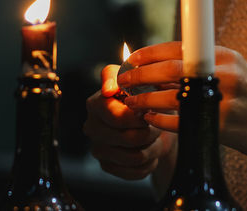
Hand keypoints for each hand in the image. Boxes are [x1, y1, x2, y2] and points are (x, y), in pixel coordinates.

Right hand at [84, 64, 176, 181]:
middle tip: (154, 124)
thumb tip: (108, 89)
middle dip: (149, 132)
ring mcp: (98, 147)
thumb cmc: (145, 96)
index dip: (139, 117)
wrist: (155, 120)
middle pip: (128, 138)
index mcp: (95, 103)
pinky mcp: (107, 165)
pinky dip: (149, 162)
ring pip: (134, 157)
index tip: (148, 110)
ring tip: (152, 136)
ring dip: (151, 147)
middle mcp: (91, 126)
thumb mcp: (139, 78)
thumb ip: (122, 76)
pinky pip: (135, 171)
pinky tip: (148, 150)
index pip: (117, 117)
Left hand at [117, 41, 246, 162]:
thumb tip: (157, 65)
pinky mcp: (222, 126)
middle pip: (170, 69)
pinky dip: (160, 120)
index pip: (177, 48)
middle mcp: (224, 73)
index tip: (129, 60)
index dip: (148, 53)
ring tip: (130, 102)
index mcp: (222, 55)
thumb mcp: (230, 70)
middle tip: (122, 80)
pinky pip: (181, 122)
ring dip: (145, 100)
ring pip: (171, 96)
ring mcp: (224, 99)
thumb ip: (198, 66)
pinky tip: (150, 119)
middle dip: (140, 75)